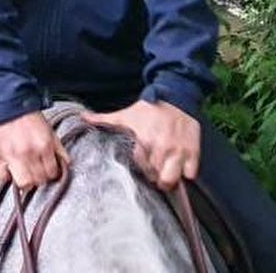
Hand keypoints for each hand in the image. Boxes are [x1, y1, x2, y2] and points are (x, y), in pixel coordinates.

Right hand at [0, 111, 69, 189]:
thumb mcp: (49, 129)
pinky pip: (2, 178)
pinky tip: (10, 170)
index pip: (52, 173)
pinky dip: (6, 177)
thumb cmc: (28, 116)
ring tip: (25, 172)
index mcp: (43, 145)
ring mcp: (11, 156)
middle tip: (37, 170)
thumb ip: (59, 148)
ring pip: (23, 184)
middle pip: (39, 181)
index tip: (48, 169)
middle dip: (40, 177)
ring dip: (26, 181)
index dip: (51, 173)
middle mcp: (28, 153)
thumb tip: (67, 164)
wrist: (8, 102)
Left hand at [81, 100, 199, 190]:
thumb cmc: (149, 108)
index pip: (142, 168)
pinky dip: (186, 172)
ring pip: (173, 178)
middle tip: (153, 172)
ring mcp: (180, 151)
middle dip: (155, 178)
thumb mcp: (126, 114)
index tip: (141, 164)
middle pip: (158, 178)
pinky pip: (191, 173)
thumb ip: (104, 119)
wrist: (177, 96)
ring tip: (165, 171)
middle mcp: (163, 148)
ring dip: (169, 177)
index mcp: (145, 140)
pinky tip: (179, 165)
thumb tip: (82, 117)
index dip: (141, 168)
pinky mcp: (194, 151)